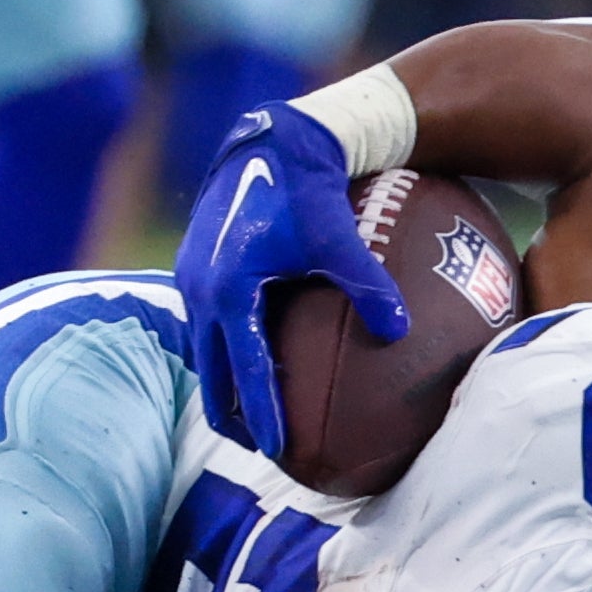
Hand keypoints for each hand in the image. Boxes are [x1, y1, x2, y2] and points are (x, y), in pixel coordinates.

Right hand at [173, 100, 405, 455]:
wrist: (267, 140)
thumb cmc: (306, 188)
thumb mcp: (339, 236)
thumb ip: (369, 284)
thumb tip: (400, 331)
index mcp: (229, 291)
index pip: (248, 371)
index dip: (263, 415)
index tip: (280, 452)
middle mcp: (200, 291)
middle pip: (212, 377)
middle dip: (234, 418)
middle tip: (265, 450)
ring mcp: (191, 281)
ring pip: (205, 354)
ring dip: (225, 389)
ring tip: (254, 420)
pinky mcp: (195, 269)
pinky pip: (206, 327)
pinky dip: (225, 353)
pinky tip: (253, 362)